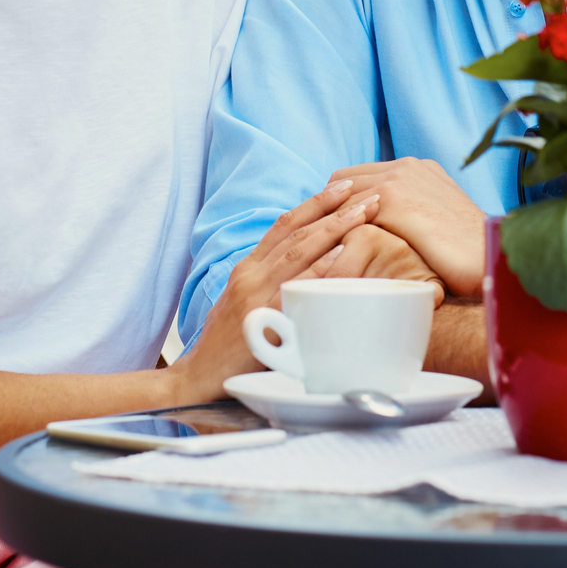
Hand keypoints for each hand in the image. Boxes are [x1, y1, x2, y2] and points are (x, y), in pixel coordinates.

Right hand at [173, 181, 374, 395]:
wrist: (198, 379)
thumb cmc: (227, 345)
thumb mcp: (245, 303)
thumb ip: (271, 282)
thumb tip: (312, 265)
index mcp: (246, 268)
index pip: (283, 225)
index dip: (314, 203)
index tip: (342, 187)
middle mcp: (250, 275)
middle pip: (296, 232)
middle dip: (334, 209)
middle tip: (368, 194)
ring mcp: (256, 294)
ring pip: (299, 251)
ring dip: (335, 228)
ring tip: (364, 212)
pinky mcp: (263, 318)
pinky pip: (298, 286)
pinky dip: (322, 267)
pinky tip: (345, 253)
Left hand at [330, 158, 486, 298]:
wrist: (489, 257)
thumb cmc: (469, 255)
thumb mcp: (439, 223)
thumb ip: (413, 215)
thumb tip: (389, 231)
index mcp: (419, 168)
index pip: (360, 176)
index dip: (341, 202)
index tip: (331, 228)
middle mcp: (407, 166)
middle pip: (342, 180)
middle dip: (328, 209)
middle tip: (318, 241)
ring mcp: (399, 178)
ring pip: (340, 195)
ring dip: (327, 223)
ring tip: (317, 252)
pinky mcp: (393, 198)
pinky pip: (346, 211)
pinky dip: (335, 232)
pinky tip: (330, 255)